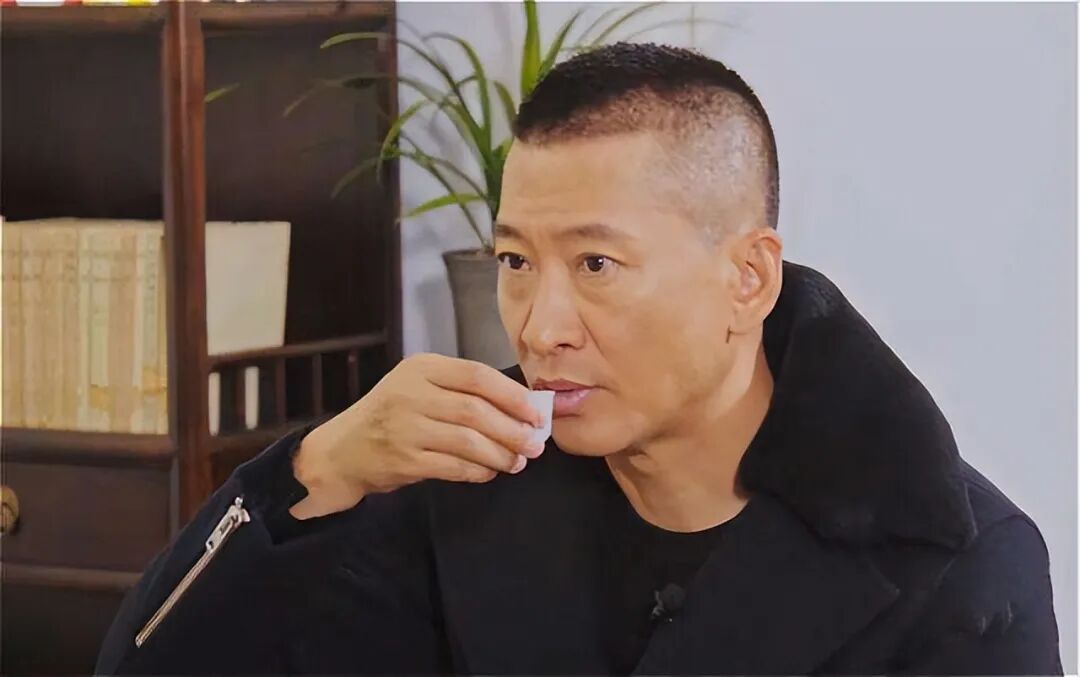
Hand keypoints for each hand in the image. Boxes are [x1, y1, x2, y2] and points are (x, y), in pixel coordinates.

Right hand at [290, 353, 544, 518]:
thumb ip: (462, 391)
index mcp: (422, 368)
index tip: (537, 413)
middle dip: (513, 430)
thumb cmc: (391, 416)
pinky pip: (453, 467)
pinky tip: (489, 472)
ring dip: (500, 454)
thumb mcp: (419, 387)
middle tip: (534, 445)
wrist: (341, 451)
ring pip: (468, 440)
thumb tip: (521, 408)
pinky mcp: (403, 459)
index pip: (477, 375)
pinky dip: (478, 471)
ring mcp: (405, 427)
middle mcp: (411, 393)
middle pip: (476, 410)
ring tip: (517, 462)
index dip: (513, 396)